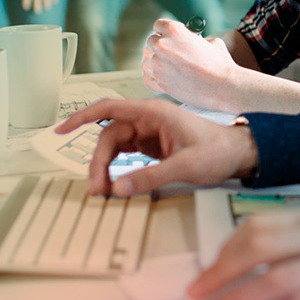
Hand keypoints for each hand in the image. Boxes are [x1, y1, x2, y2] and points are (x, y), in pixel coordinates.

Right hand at [54, 98, 257, 196]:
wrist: (239, 154)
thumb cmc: (217, 152)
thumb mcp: (185, 166)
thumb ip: (151, 177)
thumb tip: (117, 189)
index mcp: (154, 113)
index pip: (109, 108)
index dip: (81, 117)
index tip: (60, 129)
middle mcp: (148, 119)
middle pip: (109, 135)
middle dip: (98, 161)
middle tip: (96, 189)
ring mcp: (149, 131)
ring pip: (115, 145)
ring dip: (105, 167)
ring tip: (103, 191)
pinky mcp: (152, 145)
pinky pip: (125, 153)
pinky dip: (116, 168)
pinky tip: (113, 184)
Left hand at [141, 18, 237, 110]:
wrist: (223, 88)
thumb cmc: (220, 64)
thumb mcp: (211, 42)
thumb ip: (194, 39)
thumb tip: (189, 42)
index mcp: (175, 31)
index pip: (158, 24)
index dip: (164, 30)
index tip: (169, 35)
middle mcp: (163, 46)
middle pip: (151, 42)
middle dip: (160, 46)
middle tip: (171, 52)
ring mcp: (158, 65)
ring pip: (146, 60)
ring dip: (155, 61)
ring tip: (169, 66)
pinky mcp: (158, 82)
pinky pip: (147, 77)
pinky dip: (153, 77)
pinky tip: (165, 76)